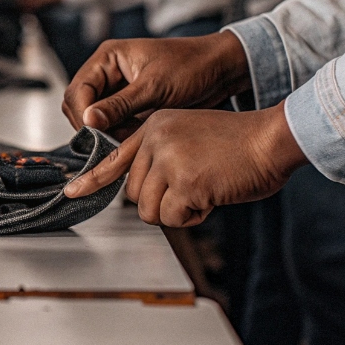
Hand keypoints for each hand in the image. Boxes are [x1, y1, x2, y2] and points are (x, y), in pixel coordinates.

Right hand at [61, 31, 251, 138]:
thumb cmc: (192, 67)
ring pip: (94, 119)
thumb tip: (88, 121)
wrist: (220, 71)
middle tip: (112, 140)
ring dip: (106, 133)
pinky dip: (119, 135)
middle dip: (93, 126)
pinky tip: (135, 138)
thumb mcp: (154, 87)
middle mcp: (107, 73)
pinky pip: (111, 125)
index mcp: (108, 58)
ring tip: (129, 138)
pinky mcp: (128, 106)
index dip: (82, 114)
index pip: (77, 90)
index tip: (96, 132)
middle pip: (79, 106)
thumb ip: (119, 105)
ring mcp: (116, 90)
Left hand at [64, 103, 308, 226]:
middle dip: (161, 203)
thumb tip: (141, 192)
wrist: (271, 138)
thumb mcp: (190, 137)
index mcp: (154, 127)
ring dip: (176, 212)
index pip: (113, 157)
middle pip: (133, 194)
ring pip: (148, 210)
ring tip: (203, 191)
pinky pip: (172, 218)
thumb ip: (162, 158)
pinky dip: (193, 217)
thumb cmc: (238, 144)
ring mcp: (168, 159)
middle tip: (193, 188)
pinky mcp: (184, 181)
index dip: (92, 180)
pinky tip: (212, 197)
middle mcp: (155, 140)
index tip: (72, 192)